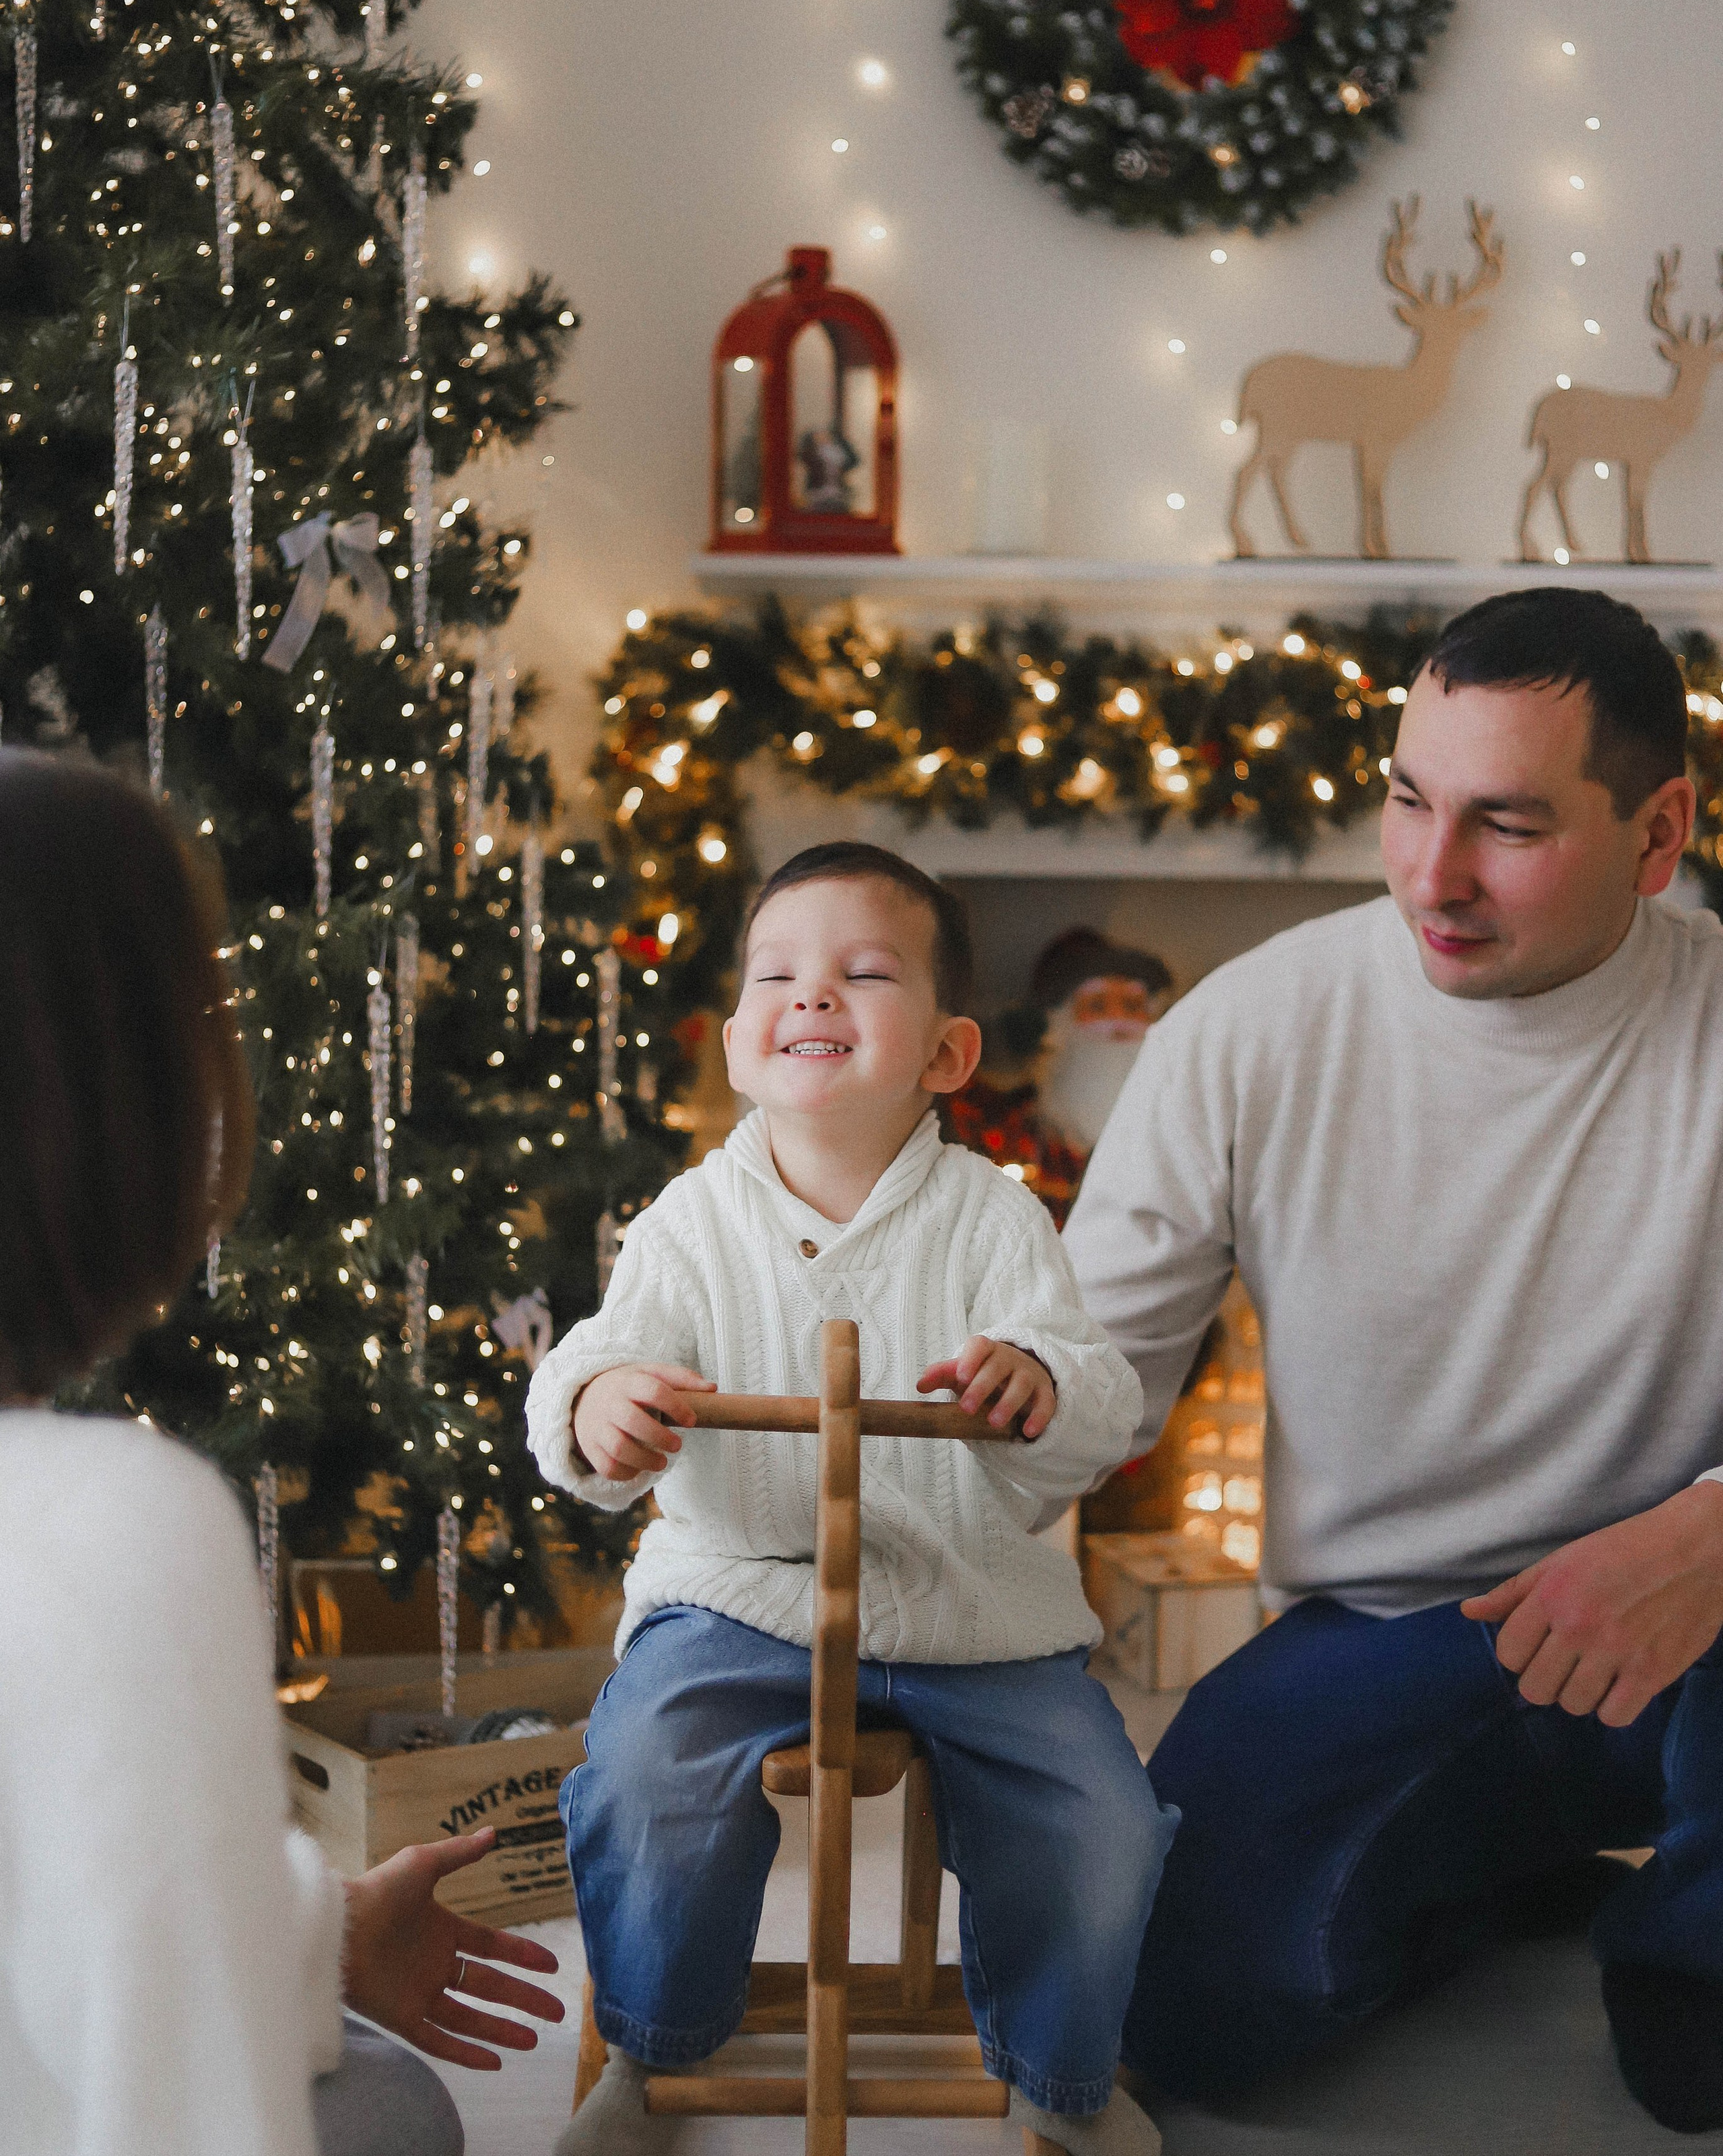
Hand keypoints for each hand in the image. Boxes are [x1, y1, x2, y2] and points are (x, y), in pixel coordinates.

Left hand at [341, 1826, 564, 2069]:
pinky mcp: (402, 2019)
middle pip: (490, 1986)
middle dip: (524, 1998)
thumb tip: (494, 1833)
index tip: (552, 1964)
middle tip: (557, 2011)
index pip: (491, 1947)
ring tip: (533, 2041)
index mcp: (443, 1931)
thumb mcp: (423, 1864)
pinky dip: (466, 2053)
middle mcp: (436, 1966)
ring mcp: (420, 1994)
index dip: (522, 1956)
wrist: (336, 1927)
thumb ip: (459, 1854)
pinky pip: (439, 2041)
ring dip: (502, 2030)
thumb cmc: (376, 1891)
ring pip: (470, 2018)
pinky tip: (494, 2062)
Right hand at [572, 1362, 713, 1480]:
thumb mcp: (651, 1374)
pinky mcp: (590, 1447)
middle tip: (678, 1446)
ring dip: (645, 1460)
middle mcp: (611, 1403)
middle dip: (660, 1438)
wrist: (585, 1397)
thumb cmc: (629, 1388)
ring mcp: (597, 1426)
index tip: (691, 1421)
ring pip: (619, 1448)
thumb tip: (712, 1388)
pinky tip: (639, 1469)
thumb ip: (682, 1379)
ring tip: (662, 1463)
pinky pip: (607, 1466)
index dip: (676, 1407)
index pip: (654, 1390)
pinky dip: (626, 1473)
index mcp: (629, 1381)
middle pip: (633, 1421)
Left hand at [917, 1336, 1054, 1438]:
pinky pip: (1046, 1402)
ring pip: (1021, 1384)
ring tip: (994, 1423)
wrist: (1020, 1372)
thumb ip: (942, 1375)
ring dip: (1009, 1403)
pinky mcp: (1044, 1392)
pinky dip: (1039, 1417)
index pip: (979, 1346)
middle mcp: (1009, 1359)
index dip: (970, 1360)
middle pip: (997, 1368)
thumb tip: (920, 1385)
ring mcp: (1028, 1374)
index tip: (960, 1377)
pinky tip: (1028, 1432)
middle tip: (966, 1408)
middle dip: (982, 1387)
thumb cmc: (984, 1372)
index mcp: (987, 1350)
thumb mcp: (963, 1371)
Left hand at [1460, 1482, 1722, 1726]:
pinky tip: (1619, 1686)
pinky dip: (1613, 1709)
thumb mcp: (1562, 1560)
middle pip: (1535, 1688)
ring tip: (1593, 1672)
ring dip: (1579, 1694)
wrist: (1697, 1549)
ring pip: (1572, 1705)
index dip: (1518, 1655)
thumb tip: (1469, 1612)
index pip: (1508, 1653)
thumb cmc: (1626, 1549)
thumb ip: (1514, 1592)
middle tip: (1563, 1664)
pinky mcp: (1653, 1673)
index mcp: (1552, 1595)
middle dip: (1544, 1680)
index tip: (1536, 1647)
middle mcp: (1579, 1626)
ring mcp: (1616, 1652)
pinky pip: (1614, 1717)